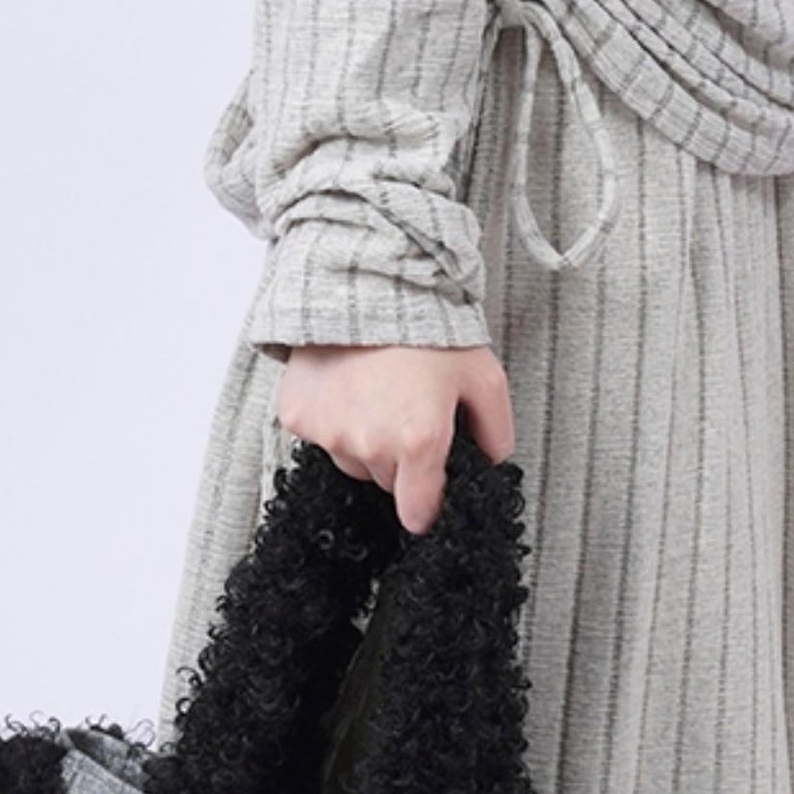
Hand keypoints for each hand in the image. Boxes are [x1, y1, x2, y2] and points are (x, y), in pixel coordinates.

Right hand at [274, 343, 514, 535]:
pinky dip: (332, 417)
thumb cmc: (428, 329)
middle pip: (386, 482)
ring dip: (364, 440)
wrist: (367, 282)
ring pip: (352, 461)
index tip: (427, 493)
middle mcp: (370, 445)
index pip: (417, 512)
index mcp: (418, 442)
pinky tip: (347, 384)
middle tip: (407, 411)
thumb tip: (491, 462)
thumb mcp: (484, 376)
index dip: (426, 504)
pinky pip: (320, 435)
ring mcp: (329, 432)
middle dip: (400, 460)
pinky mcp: (298, 415)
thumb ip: (496, 432)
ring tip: (376, 392)